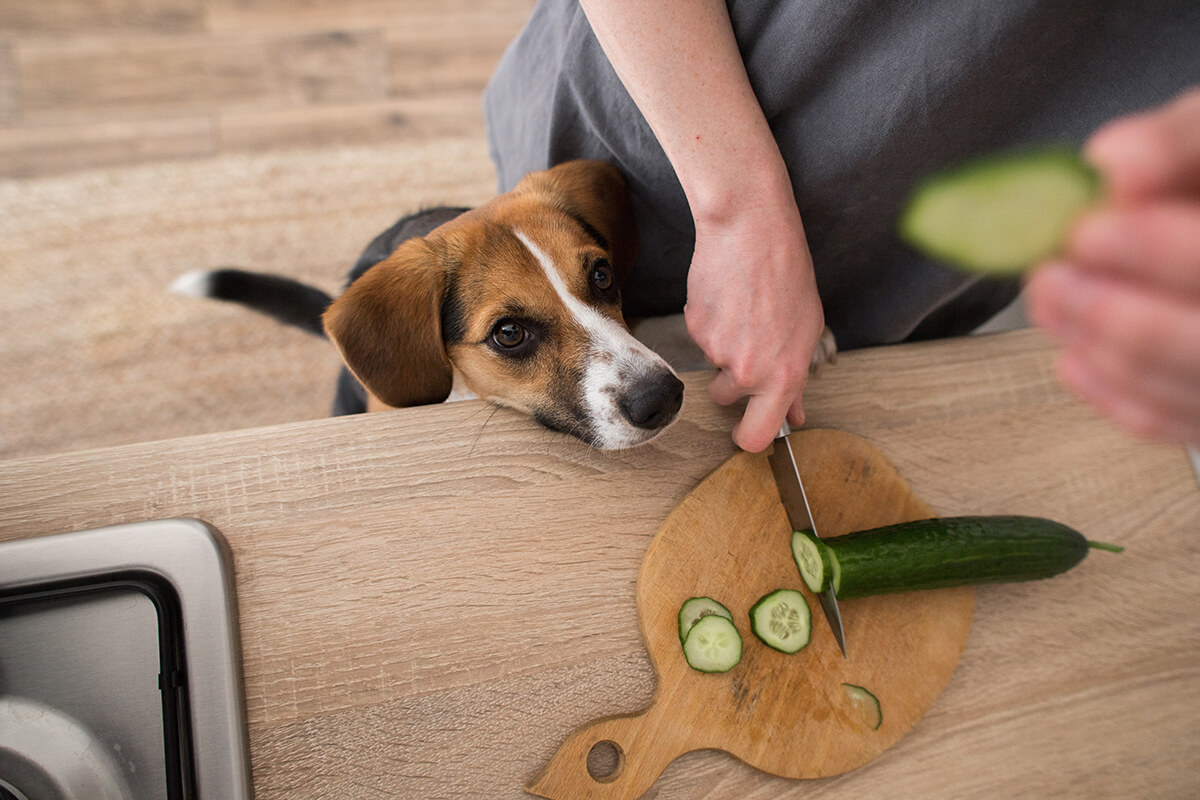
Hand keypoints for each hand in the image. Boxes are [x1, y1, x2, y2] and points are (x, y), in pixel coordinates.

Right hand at [685, 196, 825, 452]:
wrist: (751, 232)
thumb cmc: (788, 275)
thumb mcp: (806, 331)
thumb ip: (796, 380)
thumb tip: (795, 414)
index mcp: (783, 376)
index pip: (756, 436)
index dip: (748, 438)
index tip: (745, 430)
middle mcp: (747, 371)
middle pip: (724, 398)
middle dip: (729, 382)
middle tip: (747, 344)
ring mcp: (716, 350)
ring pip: (712, 363)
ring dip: (722, 345)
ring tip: (742, 310)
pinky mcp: (694, 327)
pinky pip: (700, 336)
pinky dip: (710, 321)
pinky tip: (727, 296)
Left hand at [1026, 87, 1199, 444]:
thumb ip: (1176, 144)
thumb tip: (1115, 163)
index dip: (1159, 251)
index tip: (1087, 230)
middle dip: (1119, 315)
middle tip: (1050, 276)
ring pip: (1187, 386)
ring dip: (1102, 348)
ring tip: (1048, 300)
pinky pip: (1171, 420)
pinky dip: (1113, 392)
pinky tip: (1074, 355)